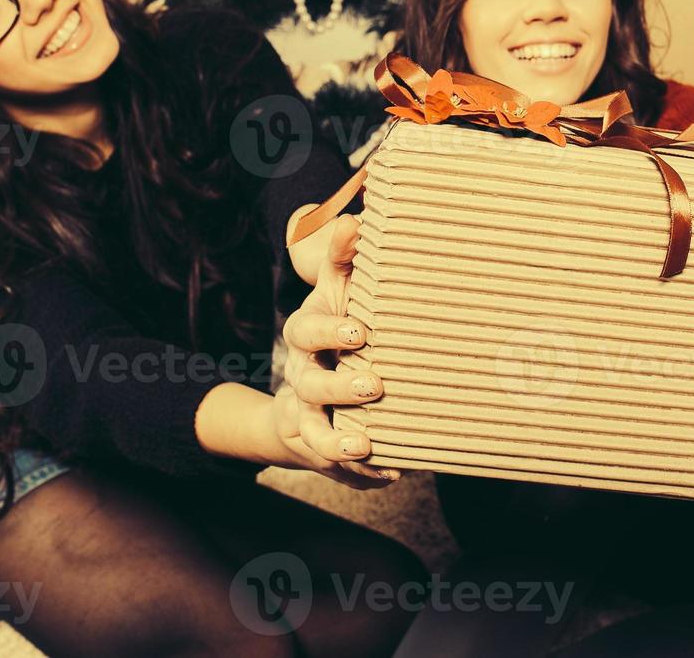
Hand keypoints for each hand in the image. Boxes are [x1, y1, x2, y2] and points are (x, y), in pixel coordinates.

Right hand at [274, 213, 399, 489]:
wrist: (314, 372)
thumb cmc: (340, 318)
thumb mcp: (340, 286)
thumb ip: (345, 255)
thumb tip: (353, 219)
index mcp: (307, 336)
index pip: (306, 332)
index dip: (329, 332)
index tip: (361, 330)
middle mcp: (302, 377)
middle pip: (308, 385)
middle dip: (339, 387)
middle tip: (375, 386)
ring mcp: (308, 414)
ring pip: (314, 433)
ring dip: (339, 442)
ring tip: (365, 447)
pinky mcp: (323, 444)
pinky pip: (337, 466)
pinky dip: (362, 474)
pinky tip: (391, 474)